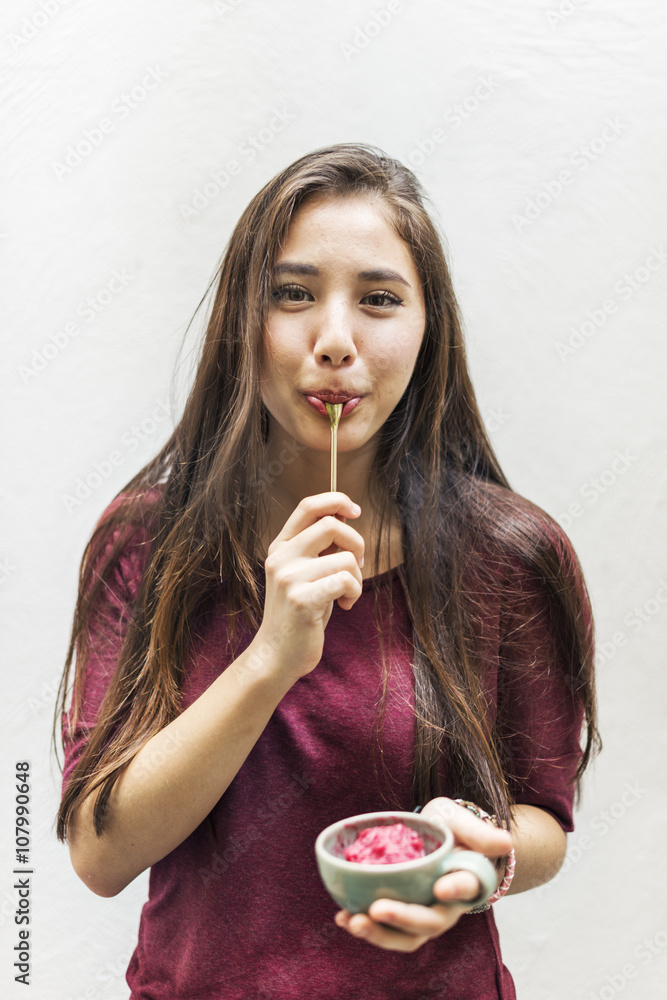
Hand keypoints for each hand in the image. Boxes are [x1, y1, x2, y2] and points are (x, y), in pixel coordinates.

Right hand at [251, 492, 364, 682]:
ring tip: (347, 595)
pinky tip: (346, 605)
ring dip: (357, 577)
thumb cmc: (300, 613)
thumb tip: (345, 515)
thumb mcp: (304, 573)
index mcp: (281, 547)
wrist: (277, 655)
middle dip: (357, 543)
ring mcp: (289, 578)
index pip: (308, 506)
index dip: (336, 500)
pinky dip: (354, 592)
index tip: (354, 510)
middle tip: (358, 564)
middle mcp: (281, 558)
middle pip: (332, 525)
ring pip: (345, 558)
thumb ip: (319, 548)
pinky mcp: (301, 599)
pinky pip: (345, 580)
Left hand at [334, 797, 513, 952]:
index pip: (467, 886)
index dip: (457, 888)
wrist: (435, 838)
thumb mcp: (459, 818)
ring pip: (407, 937)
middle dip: (403, 918)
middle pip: (431, 921)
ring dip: (379, 934)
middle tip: (377, 909)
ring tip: (353, 921)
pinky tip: (343, 917)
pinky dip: (365, 927)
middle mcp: (448, 906)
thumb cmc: (449, 827)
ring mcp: (424, 915)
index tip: (442, 887)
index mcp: (468, 879)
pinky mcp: (401, 917)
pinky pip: (386, 930)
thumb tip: (505, 843)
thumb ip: (477, 830)